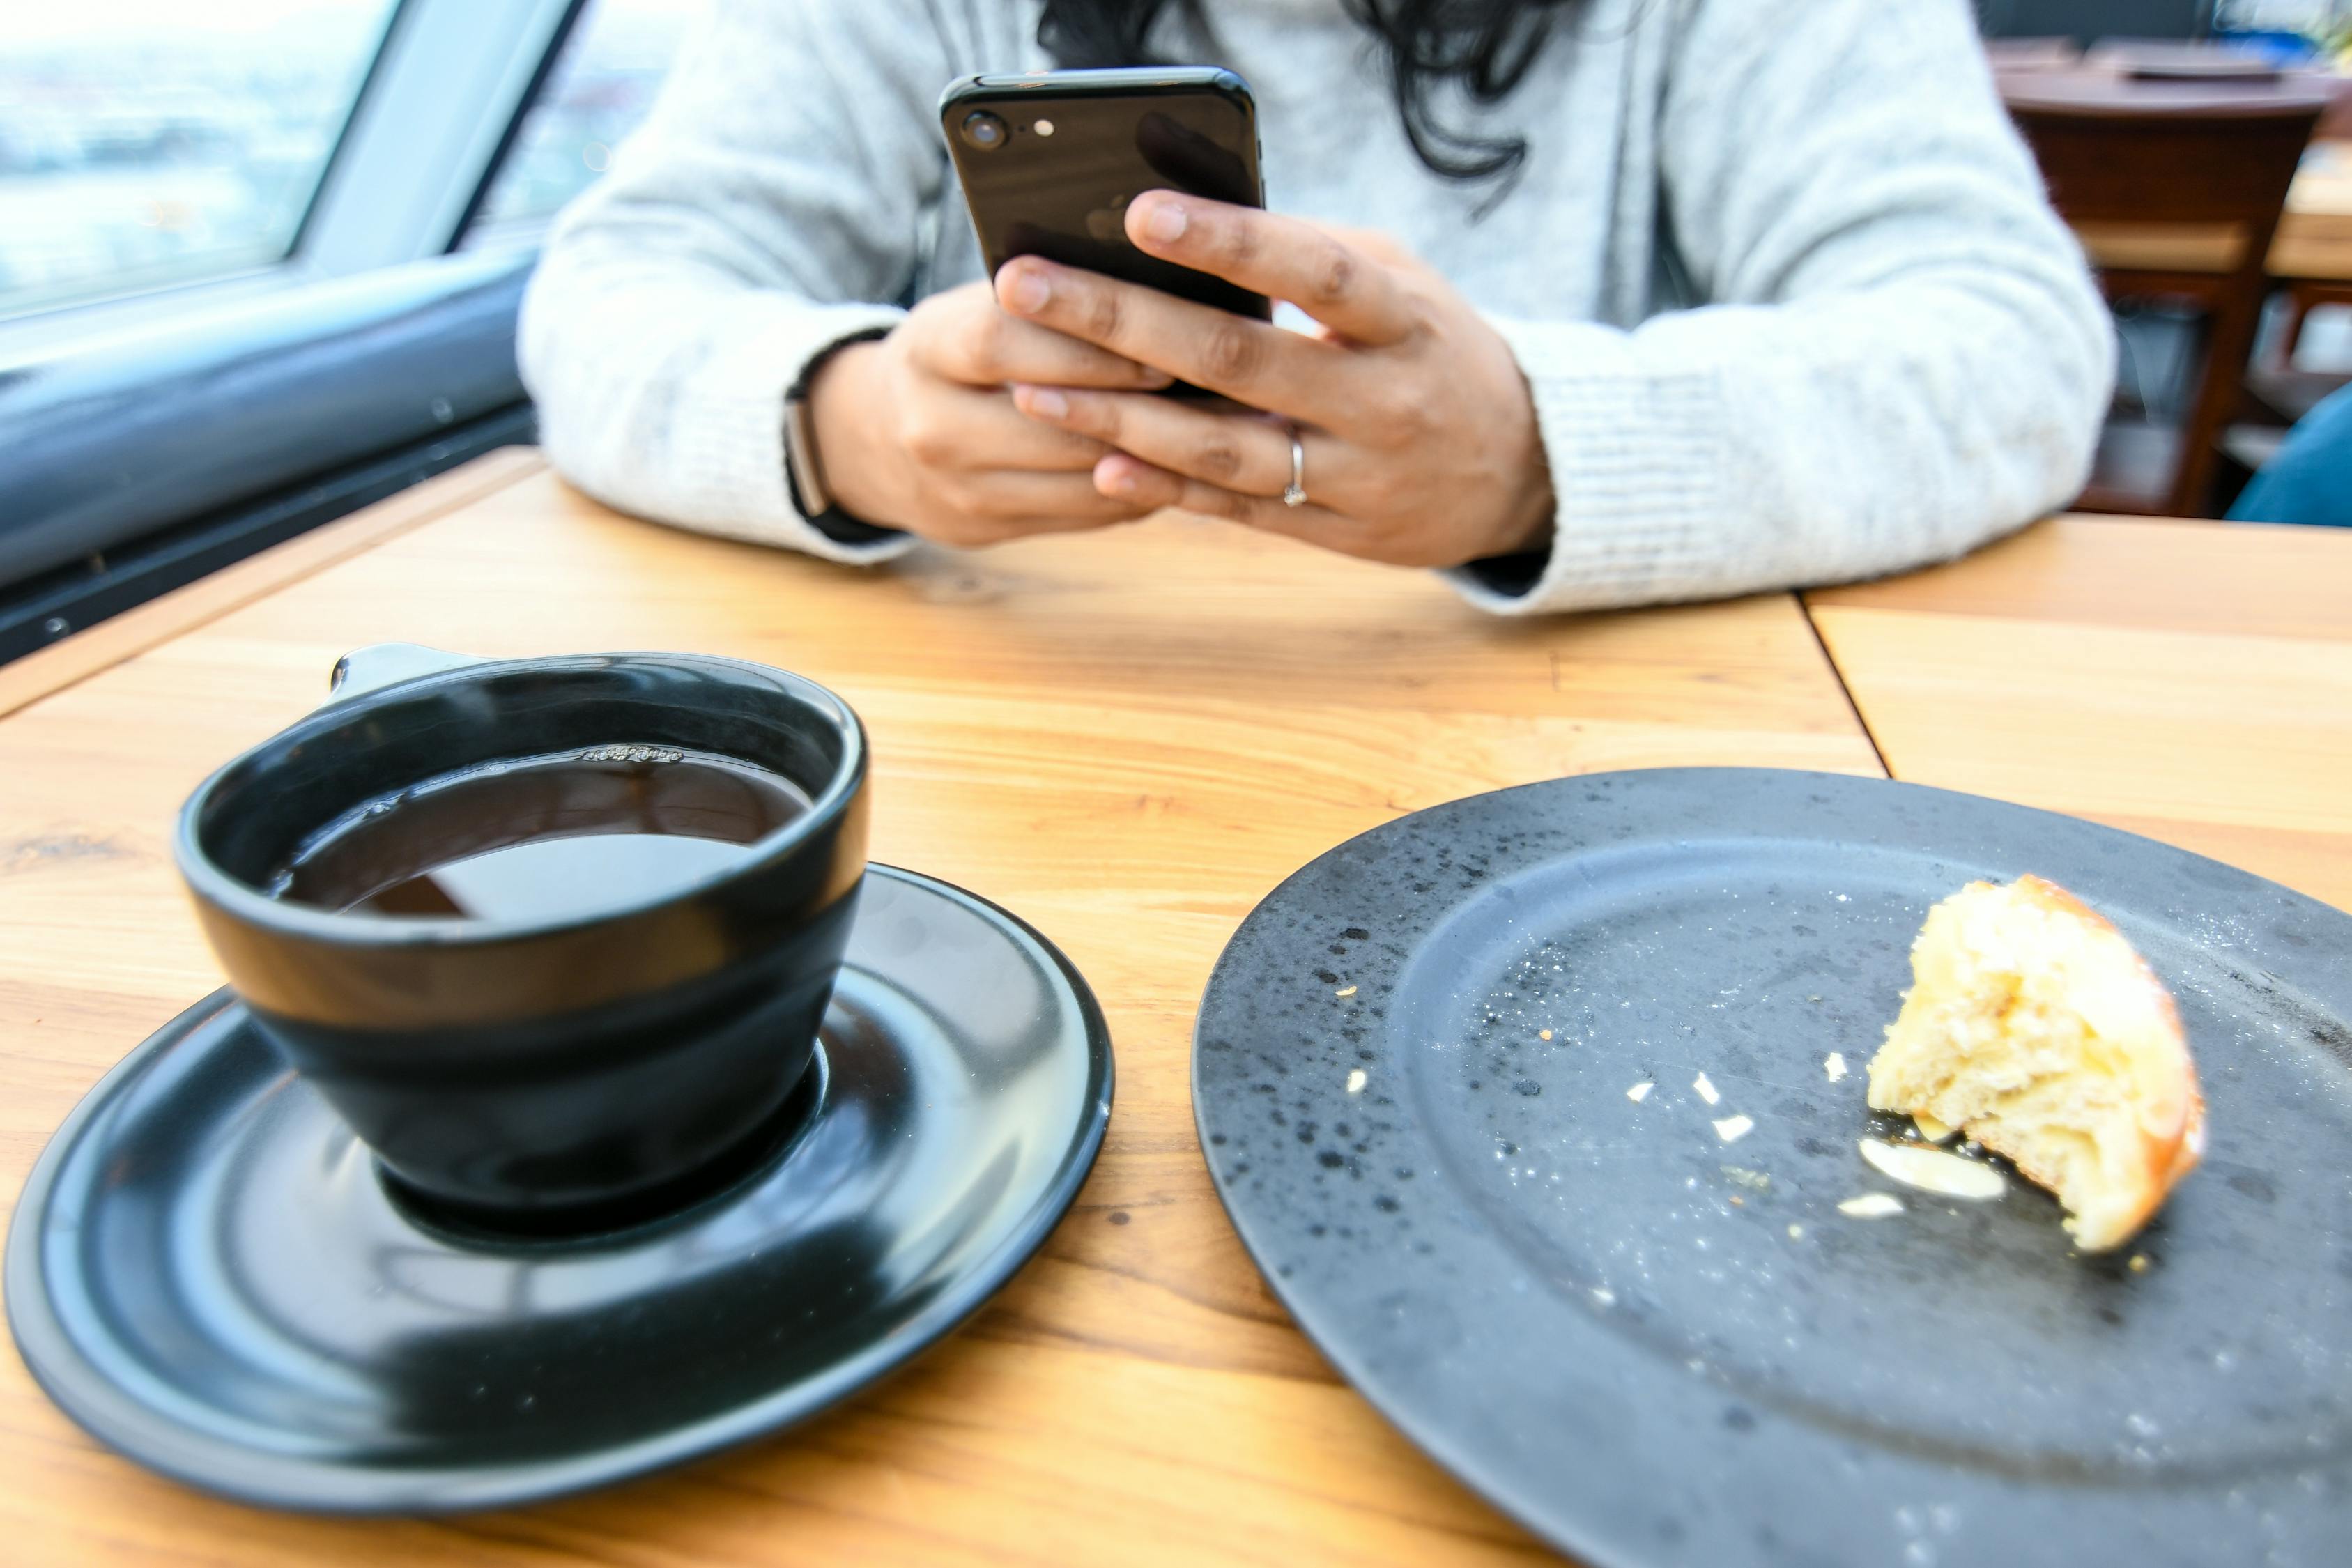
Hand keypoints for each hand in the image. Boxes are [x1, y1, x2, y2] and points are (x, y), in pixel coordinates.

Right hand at [807, 280, 1173, 546]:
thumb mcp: (971, 307)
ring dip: (1152, 456)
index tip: (1155, 340)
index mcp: (926, 350)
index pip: (1002, 346)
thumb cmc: (952, 354)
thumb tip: (1154, 284)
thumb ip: (1043, 300)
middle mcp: (931, 427)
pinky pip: (1083, 516)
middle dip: (1134, 407)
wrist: (871, 438)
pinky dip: (1139, 489)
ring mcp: (957, 490)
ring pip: (1075, 481)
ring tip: (1218, 429)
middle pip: (1048, 423)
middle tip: (1209, 393)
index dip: (1082, 347)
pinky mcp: (986, 531)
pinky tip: (1184, 465)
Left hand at [994, 195, 1554, 568]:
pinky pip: (1236, 512)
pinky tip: (1098, 465)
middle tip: (1029, 287)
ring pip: (1223, 451)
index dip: (1229, 243)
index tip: (1141, 213)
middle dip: (1122, 322)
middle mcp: (1384, 402)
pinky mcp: (1336, 534)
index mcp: (1404, 323)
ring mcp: (1358, 477)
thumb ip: (1312, 255)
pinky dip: (1164, 490)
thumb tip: (1193, 217)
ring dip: (1119, 420)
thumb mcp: (1403, 287)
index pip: (1313, 272)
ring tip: (1035, 387)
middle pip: (1239, 360)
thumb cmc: (1433, 351)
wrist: (1518, 470)